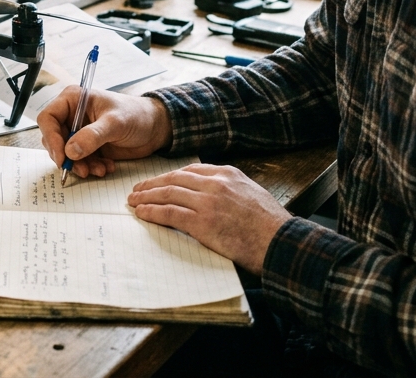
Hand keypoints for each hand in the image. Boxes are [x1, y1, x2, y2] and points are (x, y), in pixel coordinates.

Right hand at [37, 88, 173, 178]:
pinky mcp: (87, 146)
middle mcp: (72, 115)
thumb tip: (70, 151)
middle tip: (81, 169)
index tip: (62, 157)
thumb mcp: (115, 123)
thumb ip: (92, 136)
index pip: (48, 118)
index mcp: (73, 100)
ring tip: (99, 169)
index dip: (51, 138)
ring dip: (80, 165)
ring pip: (66, 153)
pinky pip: (79, 161)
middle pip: (53, 139)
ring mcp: (79, 132)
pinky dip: (90, 167)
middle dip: (67, 157)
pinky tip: (106, 167)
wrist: (155, 128)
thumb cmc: (136, 115)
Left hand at [128, 164, 291, 272]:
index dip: (169, 176)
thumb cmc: (271, 226)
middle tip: (137, 189)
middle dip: (152, 184)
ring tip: (133, 201)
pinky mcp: (203, 223)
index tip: (157, 181)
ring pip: (168, 193)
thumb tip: (212, 196)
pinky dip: (152, 212)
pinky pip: (170, 213)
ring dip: (146, 197)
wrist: (282, 243)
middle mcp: (216, 183)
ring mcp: (208, 202)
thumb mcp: (252, 194)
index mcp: (228, 174)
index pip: (190, 170)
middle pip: (173, 179)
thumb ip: (230, 190)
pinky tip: (142, 213)